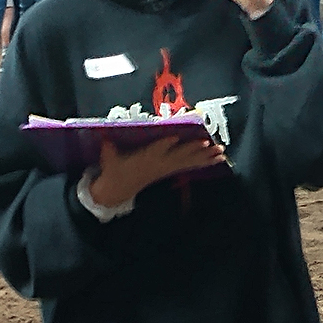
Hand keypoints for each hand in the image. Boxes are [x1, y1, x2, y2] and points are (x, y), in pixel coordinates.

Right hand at [88, 135, 226, 207]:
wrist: (118, 189)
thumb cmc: (114, 169)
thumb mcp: (108, 158)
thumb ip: (107, 147)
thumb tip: (101, 133)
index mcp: (143, 159)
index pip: (155, 150)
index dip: (164, 144)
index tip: (174, 137)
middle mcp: (158, 164)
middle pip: (178, 156)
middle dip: (193, 150)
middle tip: (207, 144)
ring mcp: (166, 168)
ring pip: (188, 161)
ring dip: (205, 156)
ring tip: (221, 152)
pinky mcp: (170, 170)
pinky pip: (190, 165)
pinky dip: (205, 161)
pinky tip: (218, 158)